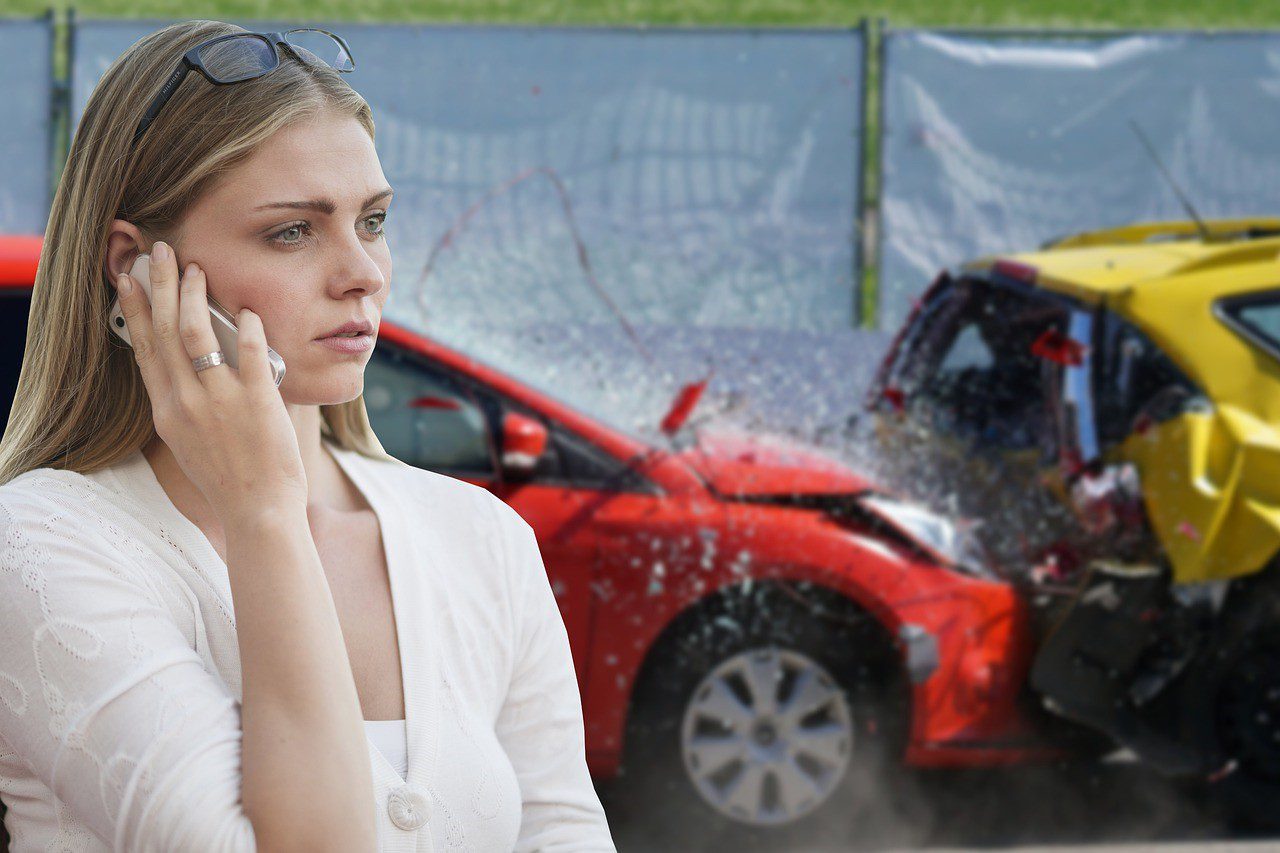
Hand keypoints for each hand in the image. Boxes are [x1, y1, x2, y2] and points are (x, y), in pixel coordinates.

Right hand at [114, 240, 307, 526]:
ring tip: (197, 268)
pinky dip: (248, 325)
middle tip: (161, 250)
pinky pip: (251, 351)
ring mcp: (220, 400)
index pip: (144, 348)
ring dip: (193, 294)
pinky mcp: (257, 401)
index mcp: (166, 410)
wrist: (258, 511)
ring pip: (196, 332)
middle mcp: (185, 401)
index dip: (135, 308)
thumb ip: (185, 402)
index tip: (128, 277)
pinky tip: (249, 308)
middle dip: (159, 284)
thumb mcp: (190, 440)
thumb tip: (188, 365)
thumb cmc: (230, 478)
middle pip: (163, 329)